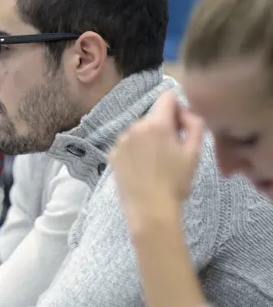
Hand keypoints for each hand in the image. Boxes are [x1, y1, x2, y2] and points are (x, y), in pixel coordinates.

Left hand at [110, 91, 203, 226]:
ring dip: (148, 139)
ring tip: (156, 164)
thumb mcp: (194, 152)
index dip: (178, 108)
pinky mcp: (112, 154)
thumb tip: (185, 110)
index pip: (167, 96)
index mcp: (156, 124)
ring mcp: (121, 141)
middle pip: (153, 116)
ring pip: (140, 131)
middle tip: (171, 152)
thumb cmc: (176, 183)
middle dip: (164, 127)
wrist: (150, 210)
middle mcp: (135, 127)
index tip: (181, 128)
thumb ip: (194, 123)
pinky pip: (128, 144)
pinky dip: (135, 151)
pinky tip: (142, 169)